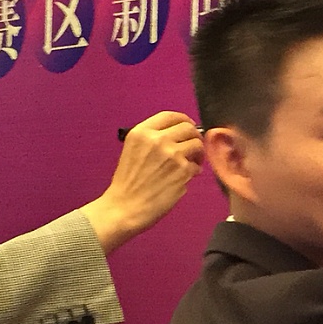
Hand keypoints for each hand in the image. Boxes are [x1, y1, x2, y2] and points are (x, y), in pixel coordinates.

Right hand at [82, 112, 203, 252]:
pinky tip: (187, 176)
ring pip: (197, 145)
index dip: (183, 120)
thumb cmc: (128, 183)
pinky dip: (195, 171)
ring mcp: (172, 154)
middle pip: (188, 128)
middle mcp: (157, 140)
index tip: (188, 125)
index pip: (170, 116)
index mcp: (142, 132)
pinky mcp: (182, 171)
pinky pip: (197, 166)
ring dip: (198, 154)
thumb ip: (152, 140)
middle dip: (194, 136)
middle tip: (193, 147)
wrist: (124, 207)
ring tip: (192, 163)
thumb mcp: (133, 150)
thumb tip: (178, 136)